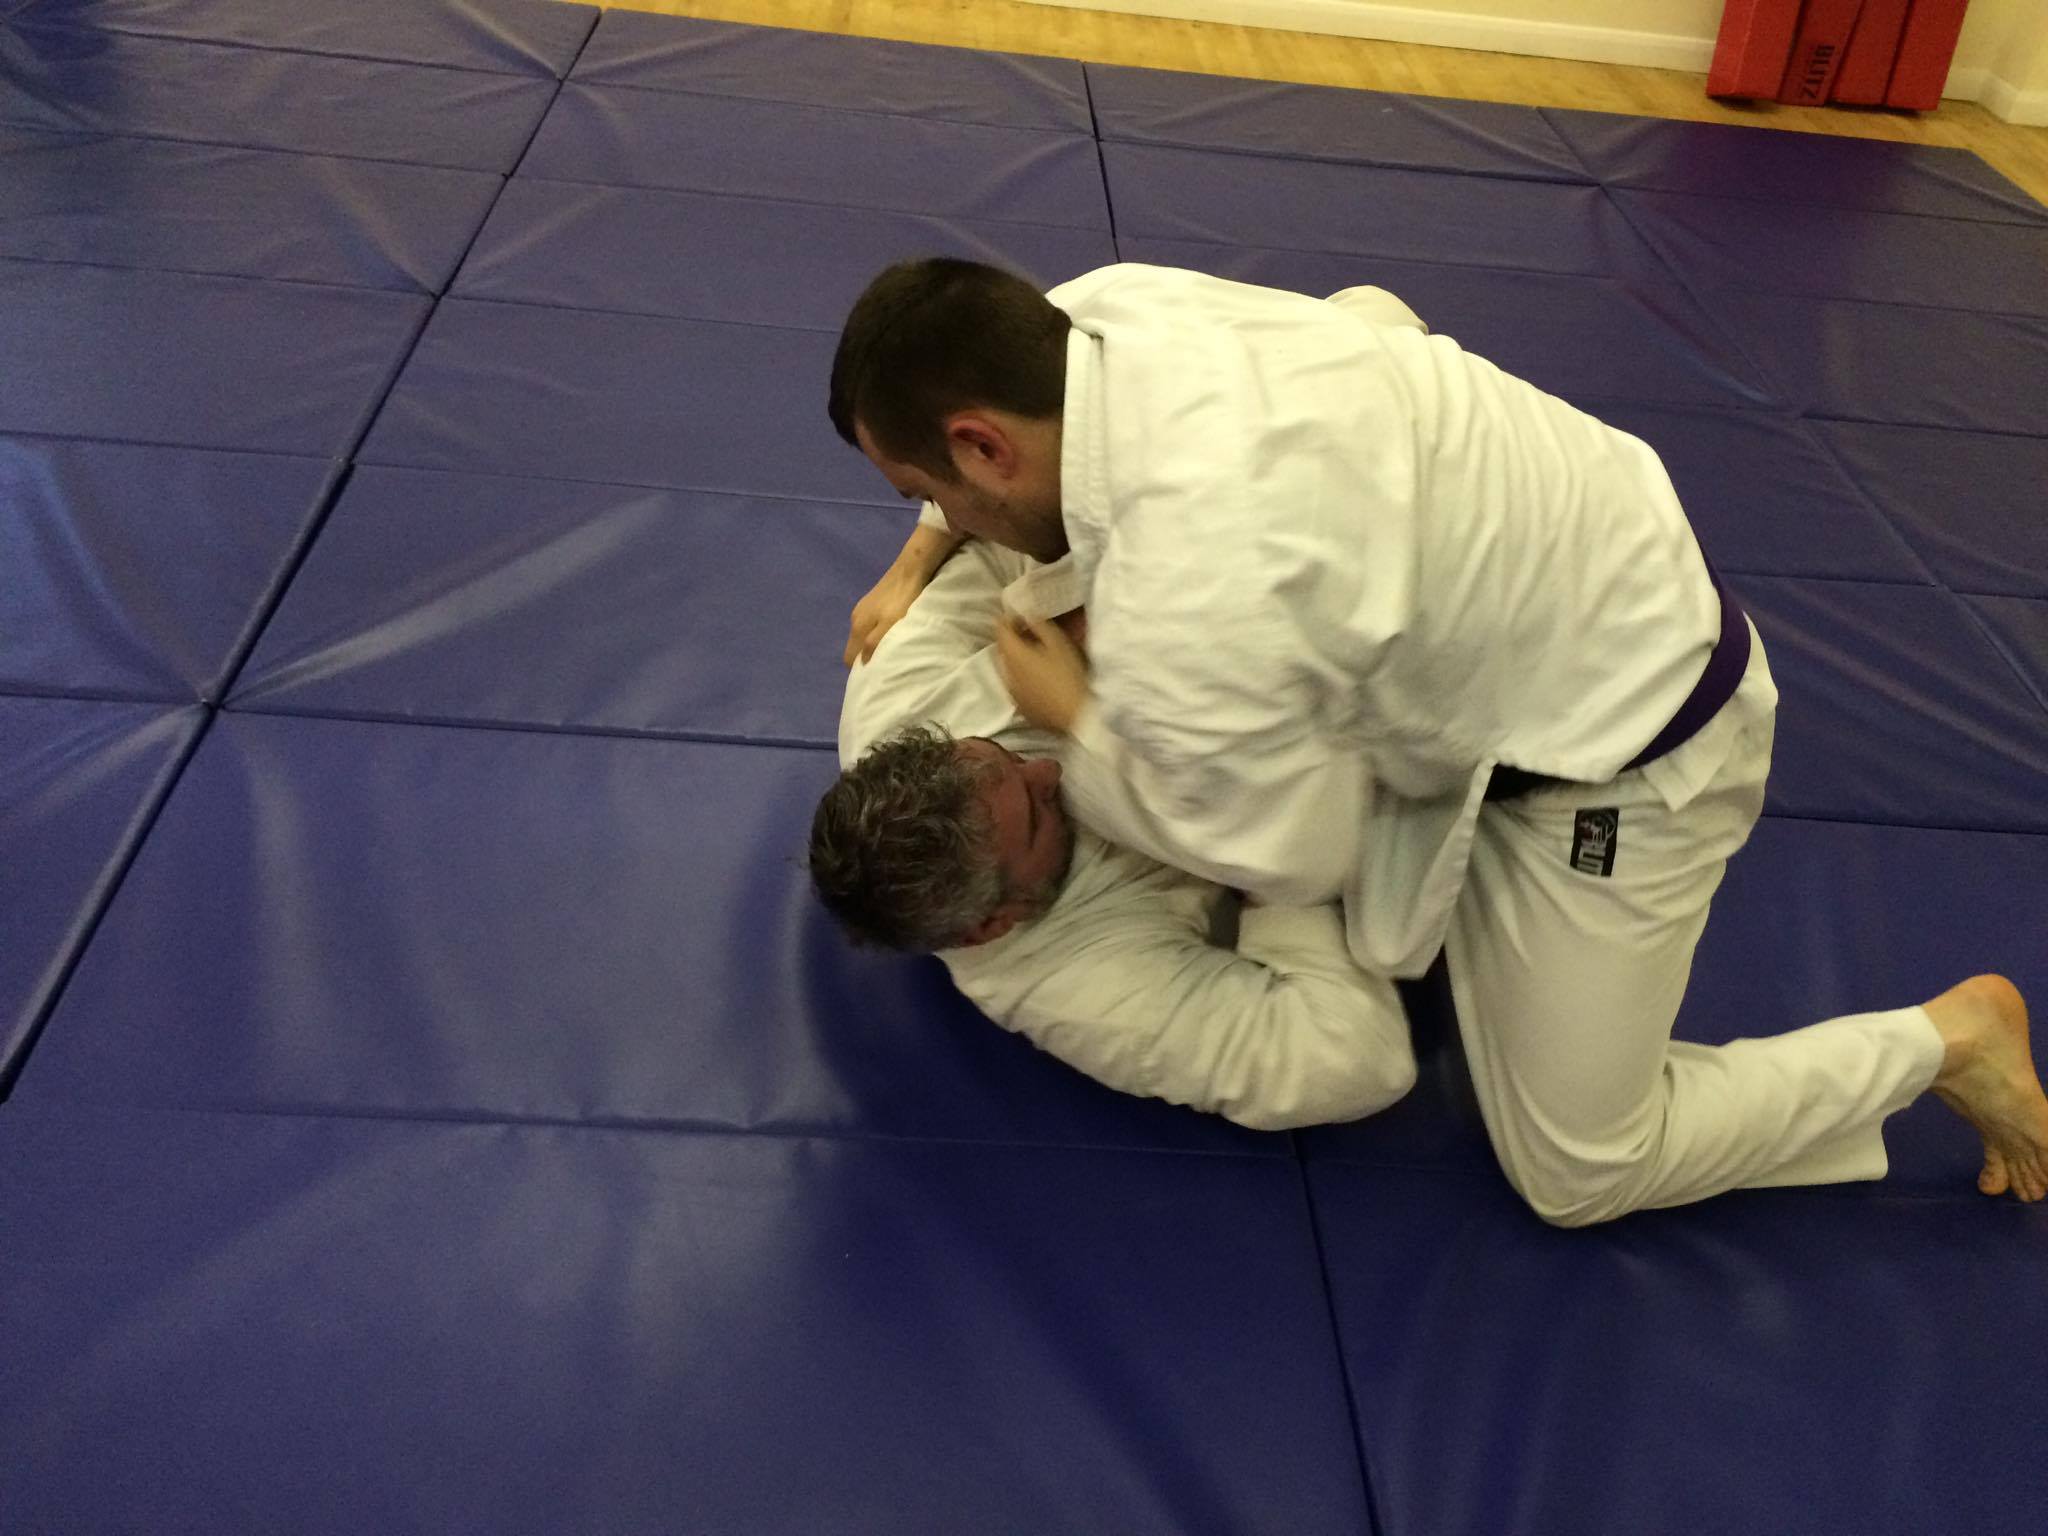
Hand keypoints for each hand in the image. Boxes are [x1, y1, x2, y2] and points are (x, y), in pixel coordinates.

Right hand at [844, 563, 928, 666]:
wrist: (912, 567)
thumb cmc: (904, 599)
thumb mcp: (891, 625)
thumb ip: (874, 643)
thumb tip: (862, 663)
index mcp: (857, 626)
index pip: (849, 657)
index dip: (860, 669)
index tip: (874, 677)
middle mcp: (856, 617)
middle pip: (854, 646)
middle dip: (864, 658)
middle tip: (884, 666)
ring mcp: (864, 607)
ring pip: (862, 635)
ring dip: (871, 645)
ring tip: (890, 651)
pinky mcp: (874, 599)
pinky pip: (870, 624)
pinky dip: (876, 633)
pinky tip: (891, 632)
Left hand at [997, 612, 1089, 734]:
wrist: (1076, 716)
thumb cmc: (1069, 675)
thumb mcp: (1058, 643)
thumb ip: (1039, 624)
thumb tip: (1027, 613)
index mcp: (1013, 655)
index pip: (1000, 629)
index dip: (1008, 619)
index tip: (1022, 616)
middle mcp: (1006, 673)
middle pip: (1003, 649)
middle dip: (1012, 638)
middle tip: (1030, 633)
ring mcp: (1012, 693)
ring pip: (1009, 668)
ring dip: (1018, 659)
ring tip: (1036, 656)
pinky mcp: (1021, 707)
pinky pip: (1016, 685)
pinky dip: (1023, 677)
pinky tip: (1039, 679)